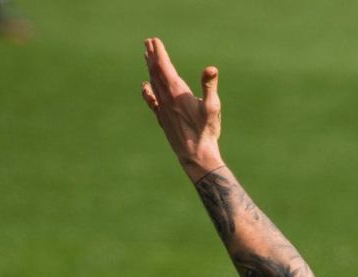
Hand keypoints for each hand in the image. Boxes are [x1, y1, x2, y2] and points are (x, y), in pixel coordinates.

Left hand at [140, 37, 223, 179]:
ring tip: (146, 57)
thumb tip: (211, 69)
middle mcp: (166, 98)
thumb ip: (209, 86)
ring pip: (153, 84)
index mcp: (176, 92)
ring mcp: (162, 109)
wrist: (195, 155)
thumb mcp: (212, 107)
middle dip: (152, 57)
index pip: (165, 67)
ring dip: (150, 69)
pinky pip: (152, 100)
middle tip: (147, 43)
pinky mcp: (163, 118)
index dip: (159, 53)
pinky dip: (147, 90)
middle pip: (156, 73)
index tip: (154, 41)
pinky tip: (145, 86)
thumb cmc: (206, 131)